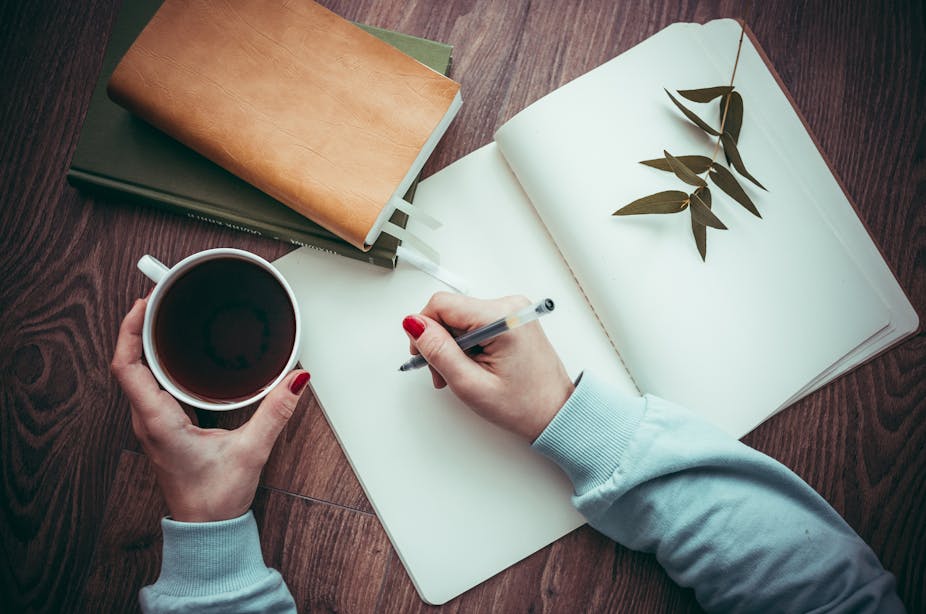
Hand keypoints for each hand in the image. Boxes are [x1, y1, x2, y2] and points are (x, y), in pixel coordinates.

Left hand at [111, 298, 309, 522]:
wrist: (207, 530)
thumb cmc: (215, 499)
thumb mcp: (250, 452)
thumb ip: (275, 413)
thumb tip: (295, 379)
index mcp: (159, 421)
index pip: (128, 366)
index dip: (130, 330)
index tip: (145, 304)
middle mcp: (148, 421)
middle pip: (128, 364)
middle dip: (138, 328)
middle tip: (159, 300)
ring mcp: (152, 425)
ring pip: (136, 375)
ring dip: (145, 345)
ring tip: (163, 318)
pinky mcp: (163, 429)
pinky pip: (149, 387)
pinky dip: (155, 363)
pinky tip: (175, 355)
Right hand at [403, 293, 573, 440]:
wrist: (556, 413)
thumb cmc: (524, 405)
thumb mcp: (471, 384)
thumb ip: (439, 351)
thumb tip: (413, 323)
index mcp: (501, 317)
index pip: (441, 304)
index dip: (423, 329)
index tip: (423, 355)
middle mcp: (509, 306)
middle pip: (450, 311)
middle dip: (440, 343)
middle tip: (444, 374)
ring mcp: (512, 311)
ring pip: (460, 319)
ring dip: (453, 347)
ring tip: (462, 375)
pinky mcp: (512, 319)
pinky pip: (475, 324)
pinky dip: (467, 345)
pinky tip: (474, 366)